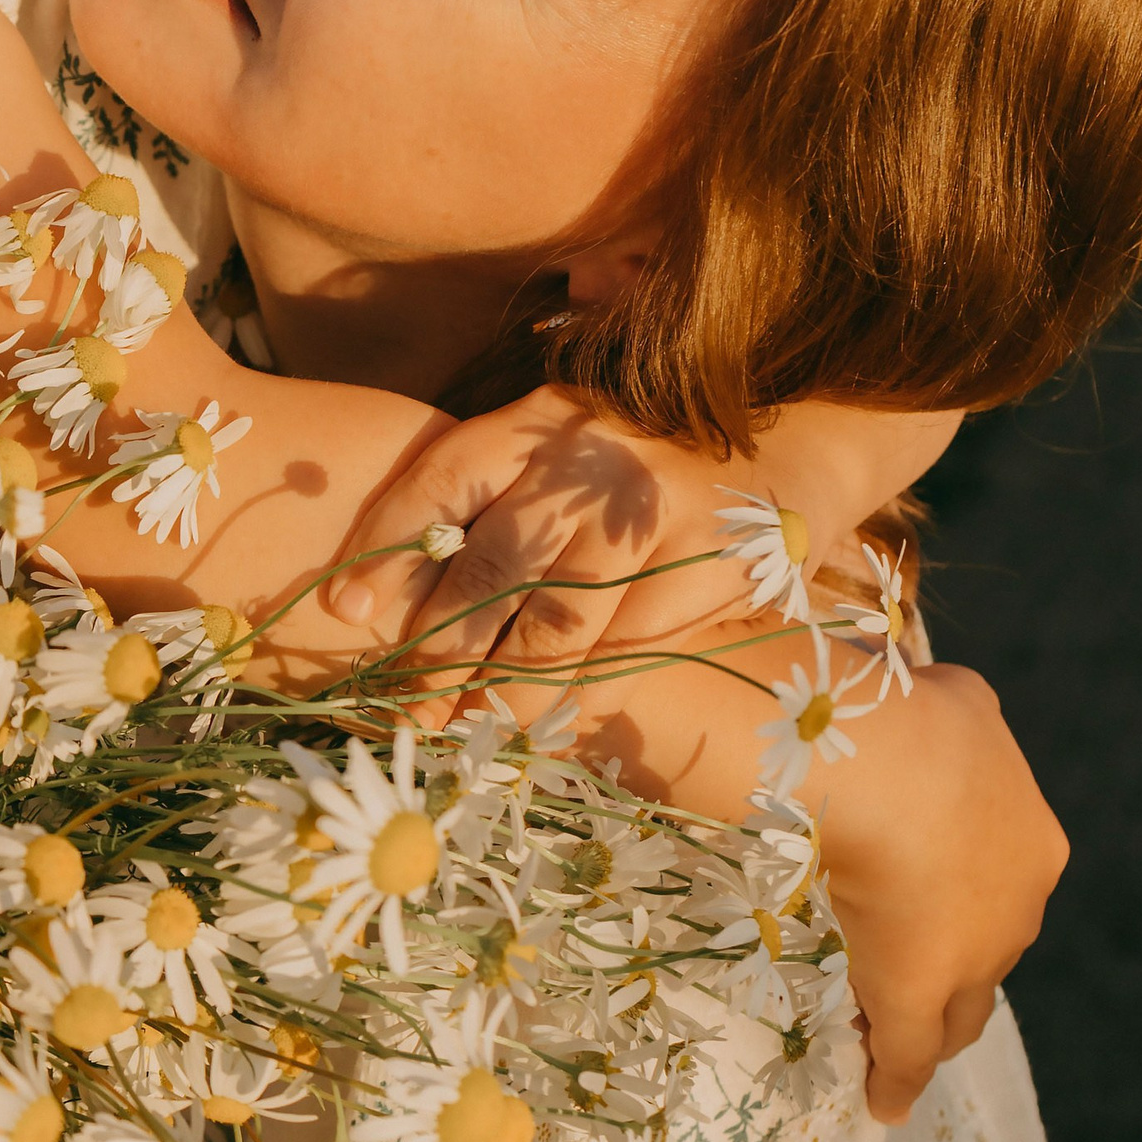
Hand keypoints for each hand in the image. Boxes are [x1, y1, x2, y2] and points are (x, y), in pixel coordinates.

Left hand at [326, 392, 961, 724]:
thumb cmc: (647, 444)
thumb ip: (492, 484)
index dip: (385, 549)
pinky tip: (538, 717)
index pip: (442, 481)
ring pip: (556, 626)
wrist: (796, 429)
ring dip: (497, 688)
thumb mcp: (564, 431)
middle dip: (436, 647)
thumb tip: (384, 581)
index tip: (345, 613)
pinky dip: (575, 692)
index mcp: (542, 416)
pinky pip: (626, 651)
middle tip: (399, 703)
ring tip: (456, 724)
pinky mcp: (710, 570)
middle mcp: (594, 460)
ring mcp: (656, 517)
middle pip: (491, 567)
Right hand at [802, 663, 1069, 1122]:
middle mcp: (1017, 905)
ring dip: (928, 1015)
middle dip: (955, 958)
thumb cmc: (916, 728)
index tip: (925, 903)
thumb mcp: (951, 700)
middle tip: (908, 968)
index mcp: (1033, 841)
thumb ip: (950, 707)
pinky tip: (886, 1099)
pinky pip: (909, 1045)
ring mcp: (973, 955)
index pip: (1003, 888)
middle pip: (990, 948)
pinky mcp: (918, 994)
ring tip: (890, 1031)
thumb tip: (923, 701)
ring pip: (958, 1000)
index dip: (966, 899)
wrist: (894, 773)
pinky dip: (898, 1071)